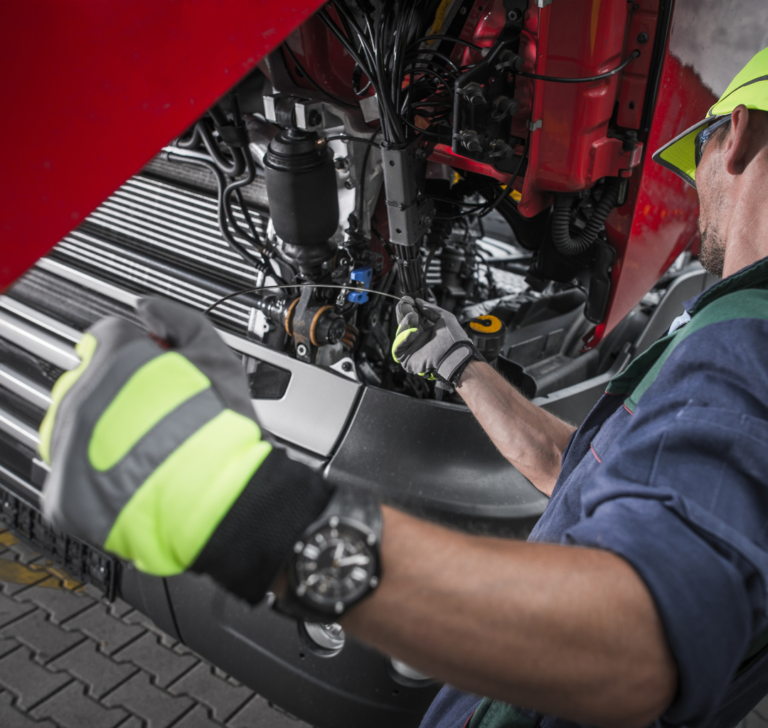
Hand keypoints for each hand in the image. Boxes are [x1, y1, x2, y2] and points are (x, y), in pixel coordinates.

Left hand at [40, 297, 331, 603]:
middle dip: (120, 391)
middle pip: (90, 381)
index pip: (106, 337)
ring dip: (105, 429)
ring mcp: (68, 444)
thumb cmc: (220, 428)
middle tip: (157, 411)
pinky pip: (73, 472)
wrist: (217, 494)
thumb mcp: (216, 354)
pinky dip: (98, 473)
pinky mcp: (63, 489)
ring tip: (147, 445)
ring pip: (77, 425)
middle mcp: (82, 396)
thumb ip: (178, 319)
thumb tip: (148, 308)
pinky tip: (131, 473)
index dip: (136, 351)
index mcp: (114, 358)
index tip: (152, 368)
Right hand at [391, 297, 480, 386]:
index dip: (409, 308)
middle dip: (404, 312)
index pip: (413, 317)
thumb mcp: (444, 317)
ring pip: (400, 333)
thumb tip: (418, 301)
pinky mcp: (407, 358)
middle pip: (404, 324)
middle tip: (404, 304)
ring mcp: (412, 348)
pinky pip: (398, 347)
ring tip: (413, 316)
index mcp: (427, 330)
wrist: (455, 355)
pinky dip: (403, 338)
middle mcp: (419, 338)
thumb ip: (430, 309)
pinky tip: (412, 332)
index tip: (407, 299)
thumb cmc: (454, 339)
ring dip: (405, 323)